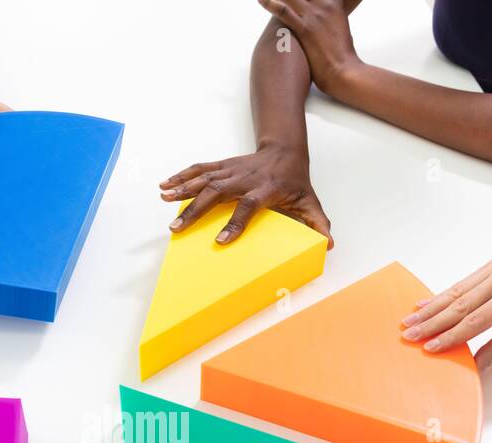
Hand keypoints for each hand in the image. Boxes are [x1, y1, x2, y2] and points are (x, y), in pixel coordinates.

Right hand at [159, 144, 332, 245]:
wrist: (285, 150)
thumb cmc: (295, 181)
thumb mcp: (309, 201)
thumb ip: (318, 223)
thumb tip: (328, 244)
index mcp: (265, 190)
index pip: (248, 206)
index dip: (235, 223)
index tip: (220, 241)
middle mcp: (245, 179)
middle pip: (217, 192)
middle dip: (196, 210)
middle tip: (177, 227)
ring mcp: (231, 170)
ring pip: (204, 178)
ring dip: (182, 189)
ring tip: (163, 198)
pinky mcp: (222, 166)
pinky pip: (199, 170)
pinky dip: (182, 176)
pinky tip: (165, 185)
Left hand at [257, 0, 360, 92]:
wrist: (344, 73)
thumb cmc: (343, 57)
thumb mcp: (341, 30)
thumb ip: (331, 20)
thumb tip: (325, 23)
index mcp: (334, 4)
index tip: (299, 0)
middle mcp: (324, 5)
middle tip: (286, 1)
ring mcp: (314, 16)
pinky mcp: (305, 29)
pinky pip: (284, 12)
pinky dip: (270, 4)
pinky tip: (261, 0)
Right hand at [401, 257, 491, 368]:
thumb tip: (475, 367)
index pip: (475, 321)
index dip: (450, 337)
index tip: (430, 348)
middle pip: (460, 304)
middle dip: (432, 322)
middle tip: (409, 334)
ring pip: (457, 292)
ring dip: (431, 308)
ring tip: (409, 320)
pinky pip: (464, 283)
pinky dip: (443, 295)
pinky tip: (425, 303)